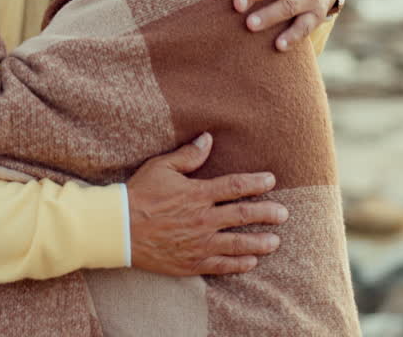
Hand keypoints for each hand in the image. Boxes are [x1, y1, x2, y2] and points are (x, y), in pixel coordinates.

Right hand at [127, 133, 287, 276]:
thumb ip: (187, 155)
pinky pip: (221, 265)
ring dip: (259, 242)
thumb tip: (208, 139)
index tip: (271, 181)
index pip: (235, 186)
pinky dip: (238, 264)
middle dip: (267, 213)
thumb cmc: (139, 194)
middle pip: (243, 215)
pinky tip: (251, 262)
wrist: (119, 228)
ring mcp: (199, 243)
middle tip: (283, 214)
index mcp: (197, 193)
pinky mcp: (192, 262)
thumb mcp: (161, 167)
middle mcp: (203, 219)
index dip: (256, 183)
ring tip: (275, 242)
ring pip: (238, 243)